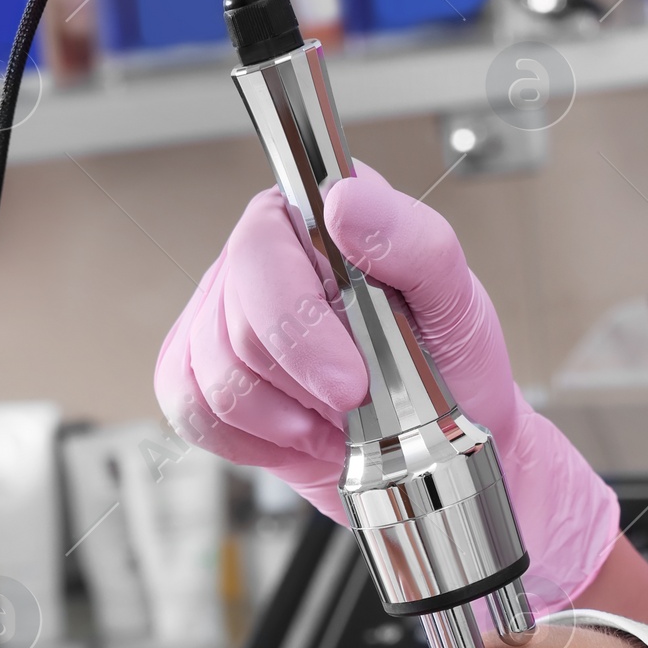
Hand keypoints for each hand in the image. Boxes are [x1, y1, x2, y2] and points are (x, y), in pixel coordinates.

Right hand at [155, 164, 618, 598]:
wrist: (433, 443)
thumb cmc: (444, 366)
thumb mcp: (455, 300)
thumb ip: (412, 242)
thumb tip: (347, 204)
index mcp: (312, 220)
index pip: (264, 248)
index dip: (298, 321)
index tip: (351, 376)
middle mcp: (260, 261)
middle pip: (236, 320)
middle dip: (303, 379)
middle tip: (356, 401)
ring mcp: (221, 318)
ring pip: (215, 374)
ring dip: (283, 417)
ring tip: (335, 420)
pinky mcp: (200, 376)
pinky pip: (192, 411)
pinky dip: (250, 441)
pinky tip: (296, 433)